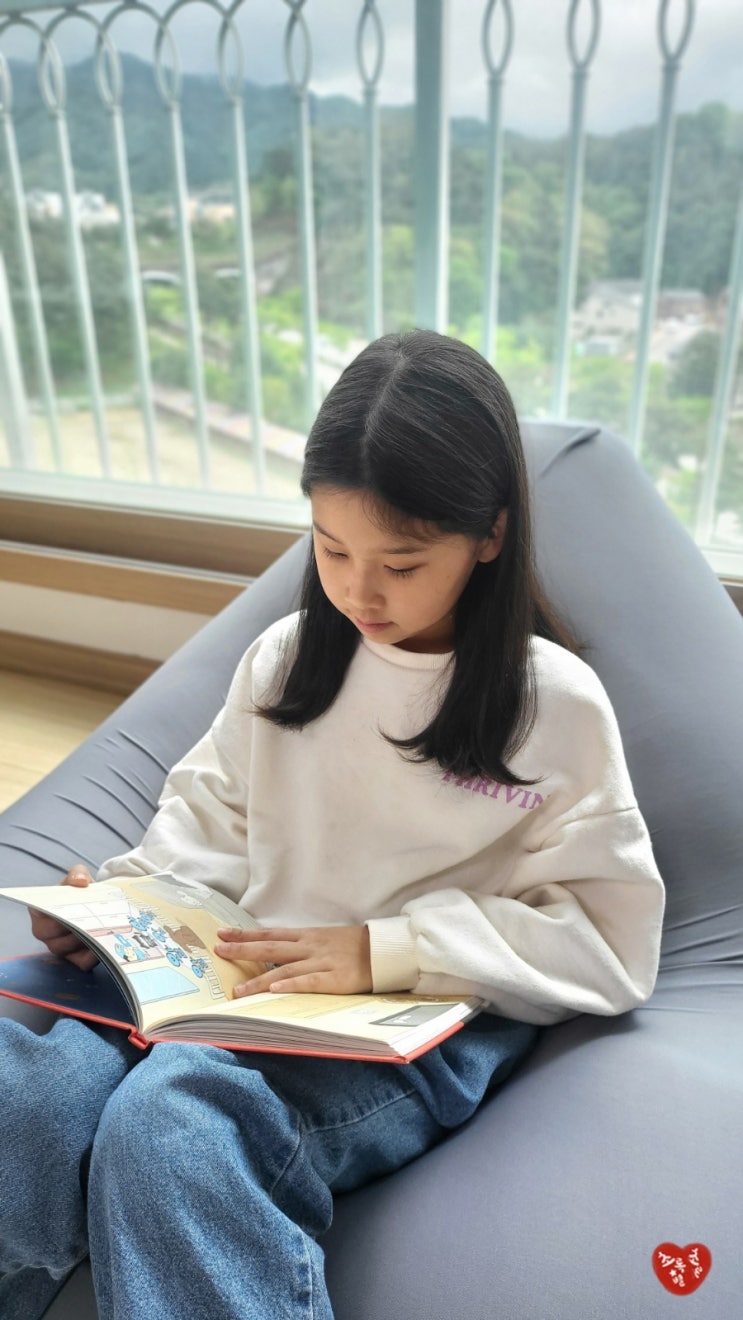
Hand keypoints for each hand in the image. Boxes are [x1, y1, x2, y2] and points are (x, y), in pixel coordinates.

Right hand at [30, 866, 98, 971]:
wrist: (95, 904)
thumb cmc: (80, 892)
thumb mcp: (79, 877)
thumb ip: (78, 873)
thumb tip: (80, 881)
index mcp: (39, 911)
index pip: (42, 915)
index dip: (56, 913)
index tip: (72, 908)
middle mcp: (45, 933)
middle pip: (53, 936)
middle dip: (72, 928)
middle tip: (91, 919)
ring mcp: (59, 948)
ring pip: (68, 949)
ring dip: (85, 940)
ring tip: (101, 928)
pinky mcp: (75, 959)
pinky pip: (82, 962)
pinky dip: (94, 955)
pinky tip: (105, 942)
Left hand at [214, 925, 371, 996]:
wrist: (384, 950)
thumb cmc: (354, 946)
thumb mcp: (325, 940)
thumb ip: (302, 946)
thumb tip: (275, 954)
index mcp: (307, 936)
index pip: (270, 934)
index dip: (246, 934)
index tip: (223, 934)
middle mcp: (310, 946)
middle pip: (271, 947)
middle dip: (243, 949)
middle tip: (219, 950)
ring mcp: (321, 962)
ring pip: (284, 969)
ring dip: (260, 980)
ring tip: (238, 989)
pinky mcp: (334, 979)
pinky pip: (309, 982)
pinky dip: (291, 985)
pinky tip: (275, 990)